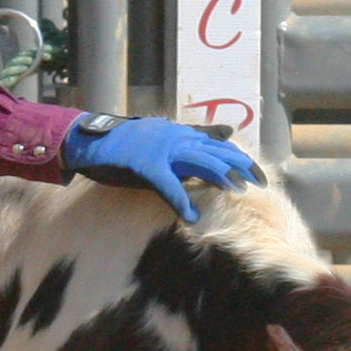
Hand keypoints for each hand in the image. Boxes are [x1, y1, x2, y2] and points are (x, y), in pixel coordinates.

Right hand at [60, 114, 263, 222]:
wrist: (91, 141)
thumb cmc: (124, 145)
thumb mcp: (161, 138)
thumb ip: (189, 139)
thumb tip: (222, 136)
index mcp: (179, 134)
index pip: (219, 144)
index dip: (239, 159)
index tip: (257, 174)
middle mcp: (176, 138)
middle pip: (217, 151)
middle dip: (240, 166)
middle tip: (259, 183)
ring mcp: (162, 151)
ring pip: (200, 162)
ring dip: (221, 177)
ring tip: (237, 191)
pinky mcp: (146, 166)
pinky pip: (169, 185)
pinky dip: (182, 201)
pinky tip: (192, 216)